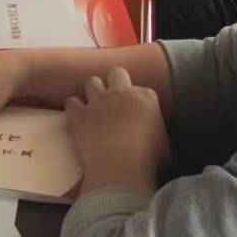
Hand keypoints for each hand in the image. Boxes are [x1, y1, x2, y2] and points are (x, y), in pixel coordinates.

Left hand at [66, 67, 168, 194]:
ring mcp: (99, 101)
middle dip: (115, 81)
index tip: (138, 112)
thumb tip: (156, 139)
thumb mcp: (165, 145)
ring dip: (93, 92)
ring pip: (92, 81)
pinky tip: (77, 118)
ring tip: (95, 106)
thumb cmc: (148, 159)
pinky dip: (73, 108)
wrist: (121, 164)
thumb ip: (158, 133)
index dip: (140, 101)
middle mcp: (122, 93)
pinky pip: (71, 102)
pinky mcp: (80, 114)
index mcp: (146, 97)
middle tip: (115, 97)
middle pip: (117, 72)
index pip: (144, 90)